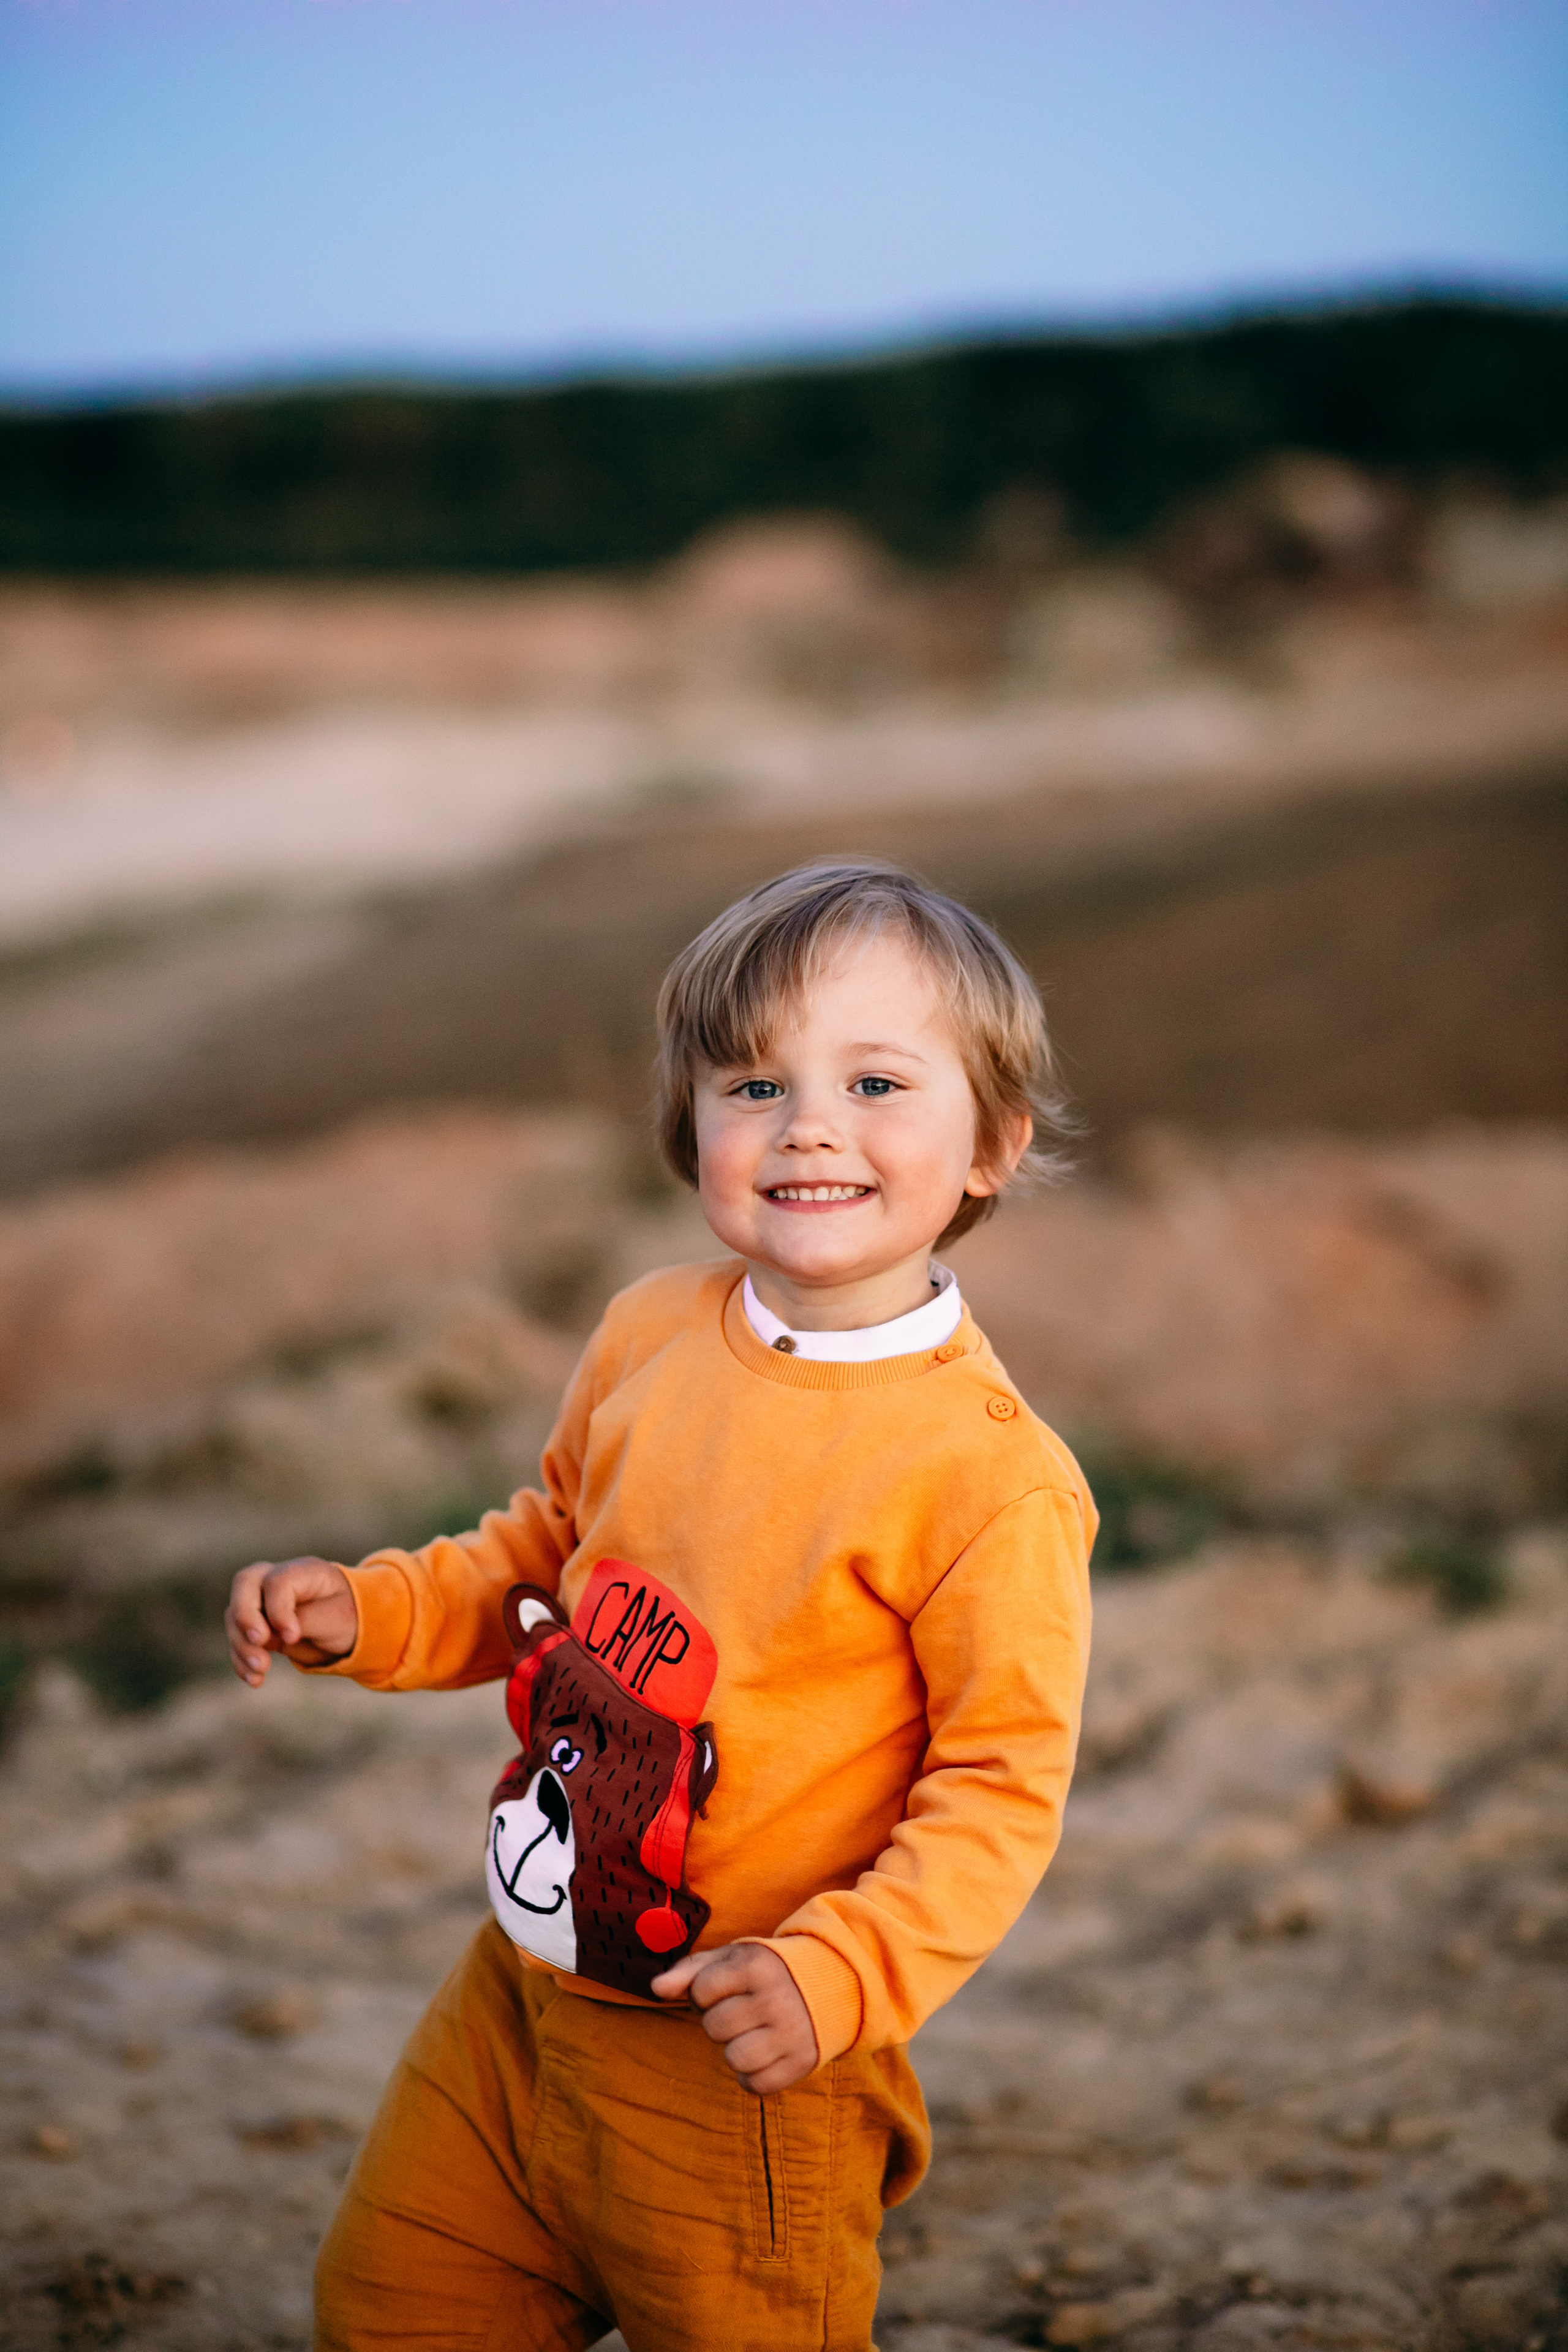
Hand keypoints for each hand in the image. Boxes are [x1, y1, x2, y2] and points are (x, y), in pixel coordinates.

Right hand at [225, 1557, 357, 1686]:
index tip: (292, 1637)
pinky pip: (237, 1638)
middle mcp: (276, 1578)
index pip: (277, 1582)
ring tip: (262, 1670)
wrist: (347, 1626)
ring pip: (234, 1614)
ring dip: (242, 1645)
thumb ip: (306, 1621)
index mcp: (303, 1571)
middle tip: (261, 1643)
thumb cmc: (346, 1615)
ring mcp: (262, 1600)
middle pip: (244, 1584)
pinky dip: (241, 1660)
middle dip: (246, 1617)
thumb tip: (275, 1634)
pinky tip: (255, 1680)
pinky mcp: (255, 1624)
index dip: (278, 1610)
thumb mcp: (337, 1618)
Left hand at [651, 1942, 818, 2094]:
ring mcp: (791, 2032)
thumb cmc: (766, 1971)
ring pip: (734, 2059)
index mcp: (755, 1965)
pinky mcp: (802, 2062)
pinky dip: (753, 2076)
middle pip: (714, 2028)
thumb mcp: (732, 1958)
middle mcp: (774, 1998)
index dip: (704, 1994)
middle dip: (719, 2022)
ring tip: (752, 2033)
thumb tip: (655, 1989)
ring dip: (736, 2050)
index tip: (726, 1989)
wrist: (833, 1983)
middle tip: (741, 2011)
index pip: (701, 1991)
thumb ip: (690, 1971)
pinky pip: (757, 2085)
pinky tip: (765, 2054)